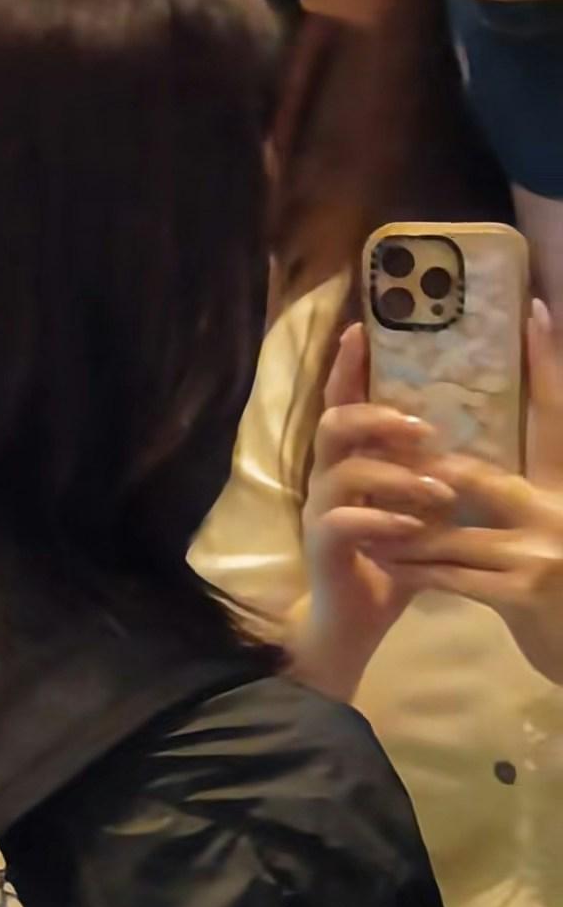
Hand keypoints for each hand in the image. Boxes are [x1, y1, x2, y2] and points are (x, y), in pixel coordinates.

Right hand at [298, 322, 454, 693]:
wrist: (352, 628)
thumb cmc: (391, 564)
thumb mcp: (421, 509)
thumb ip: (438, 472)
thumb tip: (487, 435)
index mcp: (350, 462)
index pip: (344, 402)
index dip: (348, 366)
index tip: (361, 328)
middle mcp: (328, 479)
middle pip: (334, 422)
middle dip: (380, 415)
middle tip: (426, 427)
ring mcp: (321, 512)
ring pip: (343, 470)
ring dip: (395, 473)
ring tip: (438, 488)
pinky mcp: (322, 547)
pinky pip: (344, 521)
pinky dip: (382, 518)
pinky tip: (412, 527)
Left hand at [392, 301, 562, 684]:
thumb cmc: (560, 596)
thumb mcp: (550, 535)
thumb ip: (525, 500)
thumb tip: (466, 472)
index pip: (556, 414)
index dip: (547, 362)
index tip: (532, 310)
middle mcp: (557, 509)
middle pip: (480, 474)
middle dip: (427, 474)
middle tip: (381, 458)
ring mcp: (540, 552)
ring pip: (452, 530)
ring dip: (402, 527)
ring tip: (364, 516)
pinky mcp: (521, 593)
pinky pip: (450, 574)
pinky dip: (414, 568)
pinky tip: (384, 562)